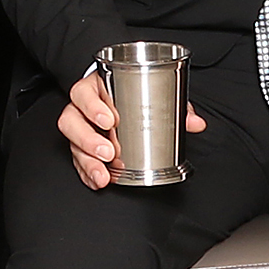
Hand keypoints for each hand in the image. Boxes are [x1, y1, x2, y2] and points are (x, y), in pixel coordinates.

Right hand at [58, 64, 207, 190]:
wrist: (125, 94)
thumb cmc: (137, 92)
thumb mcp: (155, 92)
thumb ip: (176, 106)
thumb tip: (196, 123)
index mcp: (95, 87)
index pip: (83, 94)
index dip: (92, 107)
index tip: (109, 120)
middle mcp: (81, 107)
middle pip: (71, 121)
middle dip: (88, 139)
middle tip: (108, 152)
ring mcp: (79, 128)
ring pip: (72, 144)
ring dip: (87, 161)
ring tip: (103, 174)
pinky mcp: (81, 147)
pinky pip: (78, 161)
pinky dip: (87, 173)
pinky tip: (98, 182)